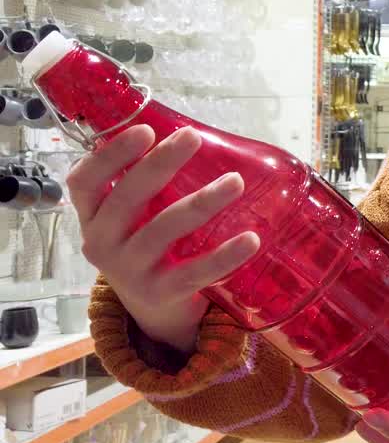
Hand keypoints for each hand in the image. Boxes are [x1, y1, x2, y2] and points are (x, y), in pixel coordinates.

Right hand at [69, 125, 259, 352]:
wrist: (154, 312)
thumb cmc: (148, 245)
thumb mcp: (134, 218)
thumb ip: (149, 184)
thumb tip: (191, 133)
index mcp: (92, 217)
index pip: (84, 182)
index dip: (110, 155)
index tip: (145, 130)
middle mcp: (101, 243)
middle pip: (126, 199)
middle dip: (160, 164)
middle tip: (193, 137)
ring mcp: (128, 271)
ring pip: (164, 230)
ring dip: (202, 202)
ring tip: (236, 181)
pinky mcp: (159, 294)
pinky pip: (194, 272)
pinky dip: (224, 256)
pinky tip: (251, 239)